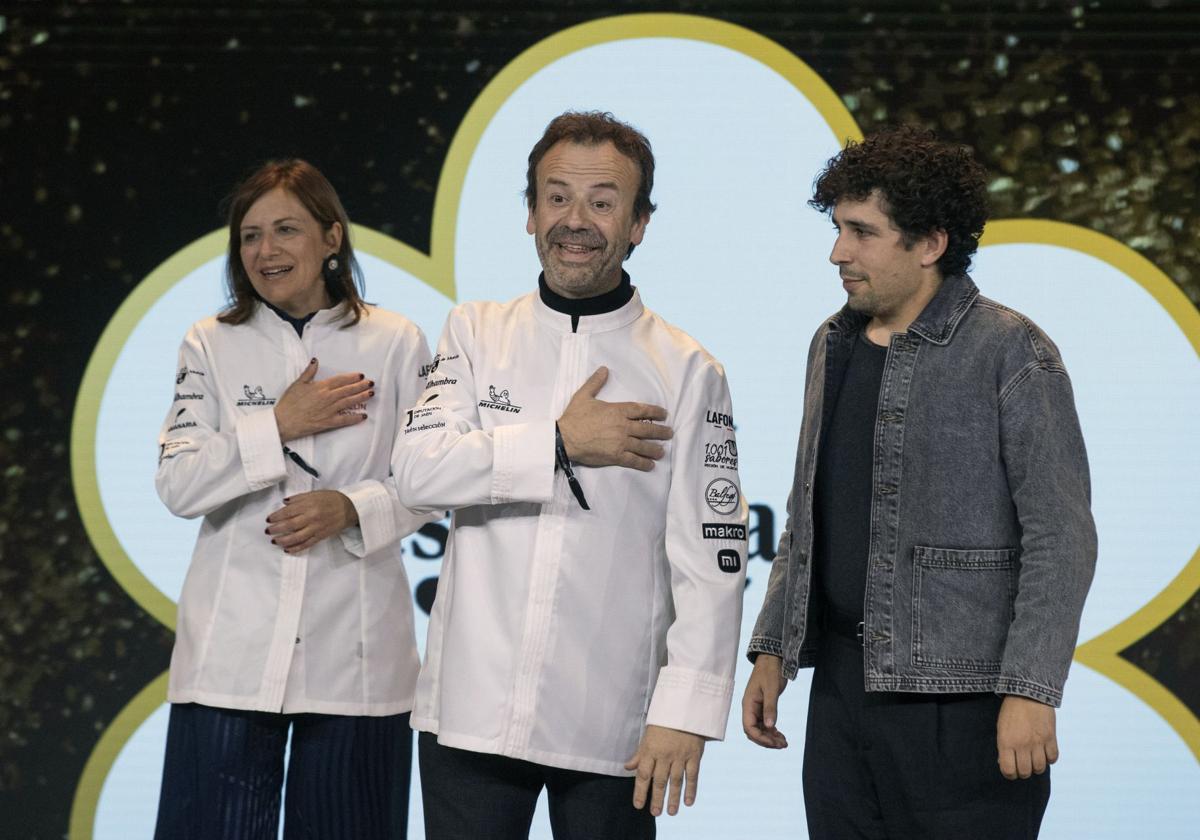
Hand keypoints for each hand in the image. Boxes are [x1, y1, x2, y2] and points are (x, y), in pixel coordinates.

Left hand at [265, 490, 357, 552]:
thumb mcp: (314, 494)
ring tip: (274, 541)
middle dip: (276, 529)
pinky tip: (287, 550)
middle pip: (290, 525)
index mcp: (309, 505)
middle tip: (268, 531)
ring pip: (296, 537)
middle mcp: (312, 517)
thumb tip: (284, 503)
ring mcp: (316, 528)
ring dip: (283, 540)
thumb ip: (298, 498)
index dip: (276, 516)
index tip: (268, 519)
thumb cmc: (331, 499)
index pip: (288, 512)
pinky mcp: (321, 536)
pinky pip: (306, 544)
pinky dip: (296, 548)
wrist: (349, 508)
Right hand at [273, 358, 373, 442]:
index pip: (340, 380)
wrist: (283, 421)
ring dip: (361, 397)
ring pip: (349, 402)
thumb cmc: (289, 403)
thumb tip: (315, 360)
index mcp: (321, 387)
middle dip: (361, 386)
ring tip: (371, 394)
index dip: (352, 377)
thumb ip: (309, 372)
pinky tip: (363, 416)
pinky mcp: (328, 422)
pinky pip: (344, 420)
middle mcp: (327, 397)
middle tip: (371, 383)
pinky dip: (354, 418)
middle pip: (348, 390)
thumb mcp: (297, 384)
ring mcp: (329, 410)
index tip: (361, 375)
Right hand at [557, 367, 671, 470]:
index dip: (655, 412)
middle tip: (669, 433)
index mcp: (617, 411)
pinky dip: (644, 463)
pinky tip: (651, 465)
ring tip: (662, 450)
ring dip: (655, 448)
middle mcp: (623, 426)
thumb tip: (604, 369)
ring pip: (643, 446)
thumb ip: (595, 382)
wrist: (565, 438)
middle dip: (661, 431)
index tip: (664, 414)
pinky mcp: (616, 456)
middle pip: (647, 429)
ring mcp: (621, 442)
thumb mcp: (583, 396)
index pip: (642, 410)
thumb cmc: (574, 417)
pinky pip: (634, 460)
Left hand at [624, 725, 704, 816]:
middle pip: (659, 781)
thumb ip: (639, 754)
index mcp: (650, 750)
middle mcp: (664, 755)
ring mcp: (680, 755)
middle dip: (656, 799)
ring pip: (675, 781)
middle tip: (655, 813)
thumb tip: (628, 767)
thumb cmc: (663, 722)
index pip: (643, 774)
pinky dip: (691, 789)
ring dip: (673, 798)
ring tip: (671, 812)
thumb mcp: (648, 735)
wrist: (684, 707)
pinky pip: (692, 775)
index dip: (640, 791)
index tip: (638, 805)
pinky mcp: (694, 755)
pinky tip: (688, 802)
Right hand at [742, 654, 788, 748]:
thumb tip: (770, 727)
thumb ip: (770, 708)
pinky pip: (765, 724)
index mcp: (748, 704)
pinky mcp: (763, 707)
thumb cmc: (770, 671)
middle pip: (754, 732)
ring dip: (770, 738)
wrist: (772, 658)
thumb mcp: (771, 689)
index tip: (774, 743)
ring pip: (760, 729)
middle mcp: (750, 708)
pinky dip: (772, 731)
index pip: (749, 728)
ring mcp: (756, 708)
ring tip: (784, 743)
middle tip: (782, 745)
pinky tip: (781, 735)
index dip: (760, 738)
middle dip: (766, 741)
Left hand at [996, 695, 1057, 779]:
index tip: (1011, 770)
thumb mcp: (1001, 729)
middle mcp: (1022, 745)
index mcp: (1006, 742)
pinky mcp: (1051, 738)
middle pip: (1025, 772)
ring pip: (1040, 768)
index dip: (1009, 774)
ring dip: (1036, 766)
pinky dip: (1049, 759)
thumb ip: (1004, 748)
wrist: (1028, 694)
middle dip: (1023, 771)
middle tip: (1022, 764)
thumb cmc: (1011, 712)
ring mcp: (1038, 742)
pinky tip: (1044, 752)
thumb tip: (1006, 765)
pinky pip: (1053, 758)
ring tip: (1034, 759)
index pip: (1008, 770)